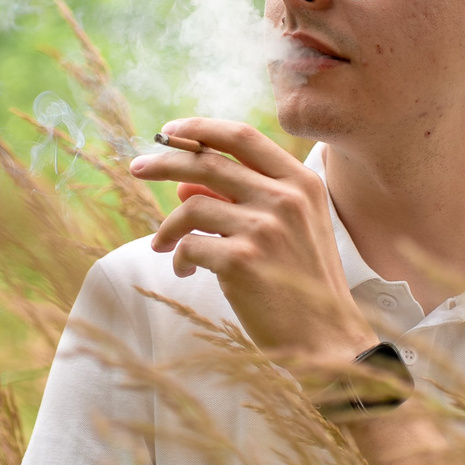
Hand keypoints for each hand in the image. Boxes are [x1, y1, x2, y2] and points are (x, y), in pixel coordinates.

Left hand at [129, 118, 375, 363]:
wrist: (327, 337)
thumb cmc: (303, 283)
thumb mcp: (286, 230)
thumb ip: (241, 200)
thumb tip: (184, 184)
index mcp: (300, 183)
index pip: (242, 136)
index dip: (201, 128)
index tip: (171, 132)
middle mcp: (285, 198)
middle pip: (208, 161)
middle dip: (164, 161)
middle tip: (137, 169)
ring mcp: (264, 227)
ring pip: (191, 206)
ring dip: (168, 226)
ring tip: (162, 245)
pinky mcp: (241, 260)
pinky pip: (189, 245)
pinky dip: (179, 258)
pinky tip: (185, 271)